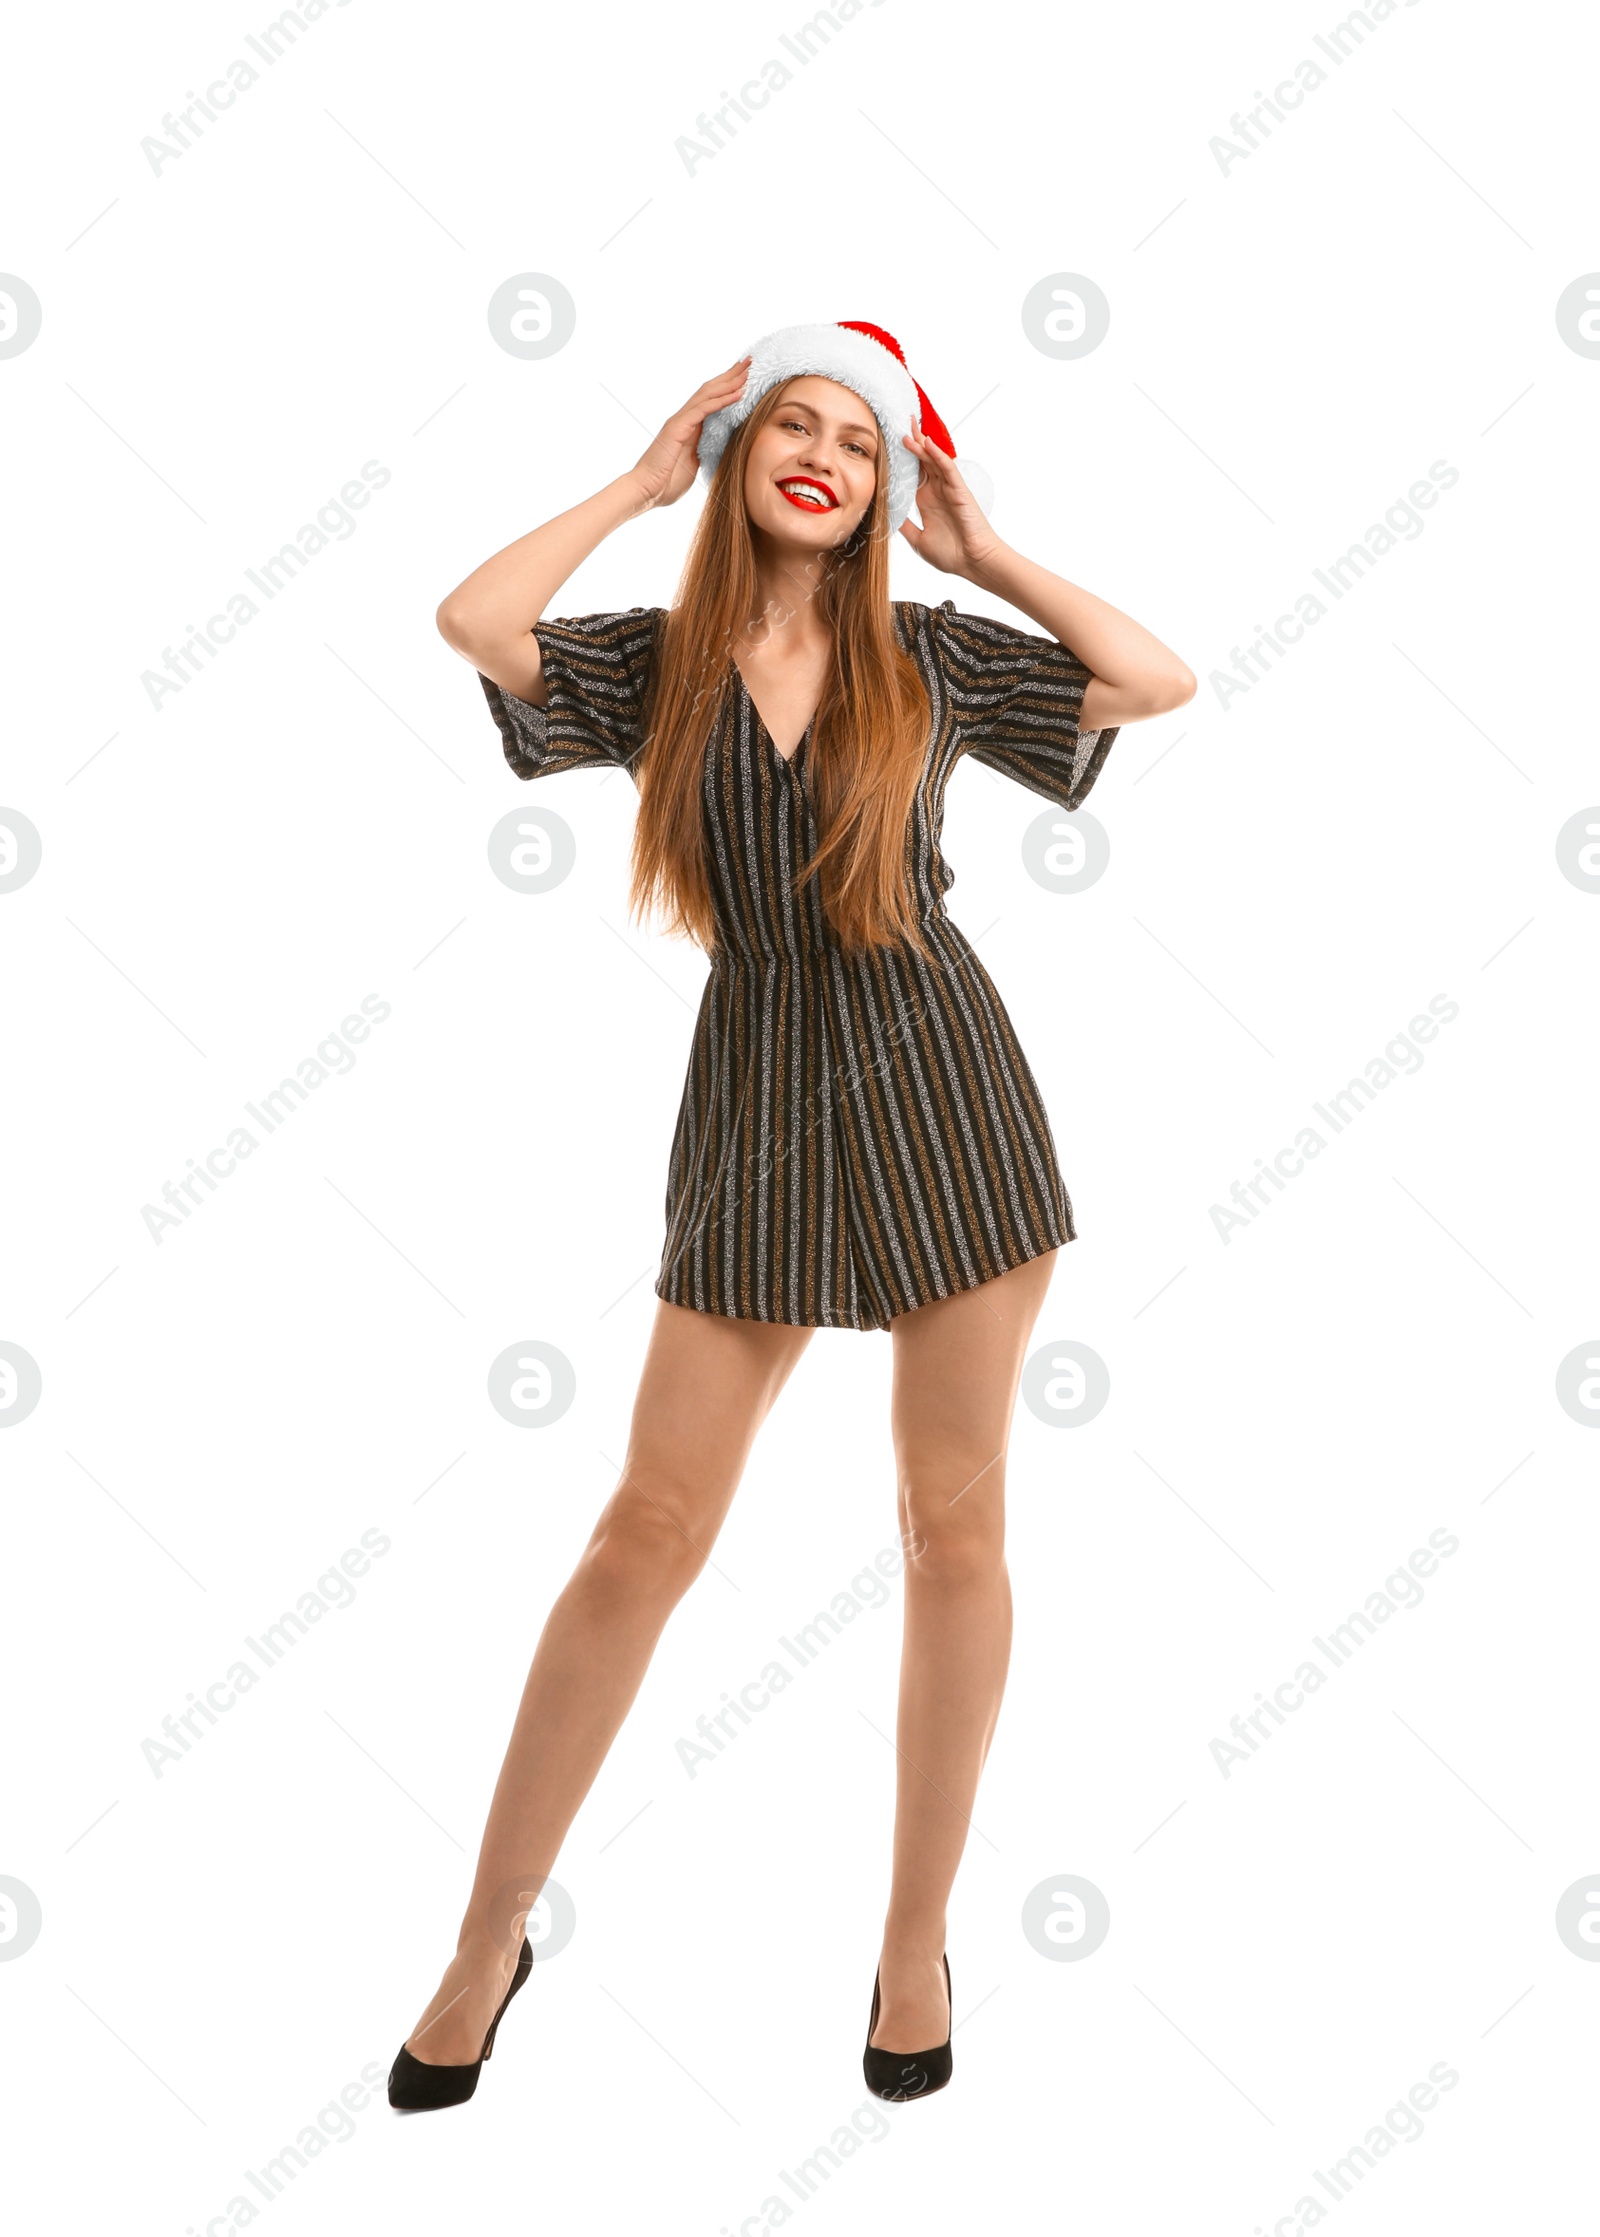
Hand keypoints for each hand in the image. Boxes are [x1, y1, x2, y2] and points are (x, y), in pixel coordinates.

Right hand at [628, 357, 751, 509]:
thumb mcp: (694, 464)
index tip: (745, 376)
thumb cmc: (666, 483)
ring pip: (708, 394)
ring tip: (747, 371)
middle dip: (730, 375)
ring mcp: (680, 421)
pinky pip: (704, 409)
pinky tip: (738, 393)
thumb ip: (705, 451)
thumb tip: (720, 449)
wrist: (646, 491)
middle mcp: (684, 418)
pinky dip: (722, 400)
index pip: (710, 400)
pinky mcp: (678, 428)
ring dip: (729, 382)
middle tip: (749, 361)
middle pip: (710, 390)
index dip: (727, 386)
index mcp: (688, 427)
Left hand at [896, 421, 1002, 577]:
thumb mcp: (918, 540)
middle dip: (912, 443)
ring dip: (922, 444)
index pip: (911, 474)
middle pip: (922, 461)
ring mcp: (948, 489)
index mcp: (926, 500)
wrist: (973, 563)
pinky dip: (938, 455)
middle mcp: (937, 491)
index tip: (888, 445)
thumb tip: (887, 513)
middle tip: (900, 424)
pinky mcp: (959, 490)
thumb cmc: (951, 554)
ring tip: (910, 428)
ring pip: (933, 460)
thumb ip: (904, 524)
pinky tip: (928, 443)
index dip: (901, 460)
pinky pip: (948, 468)